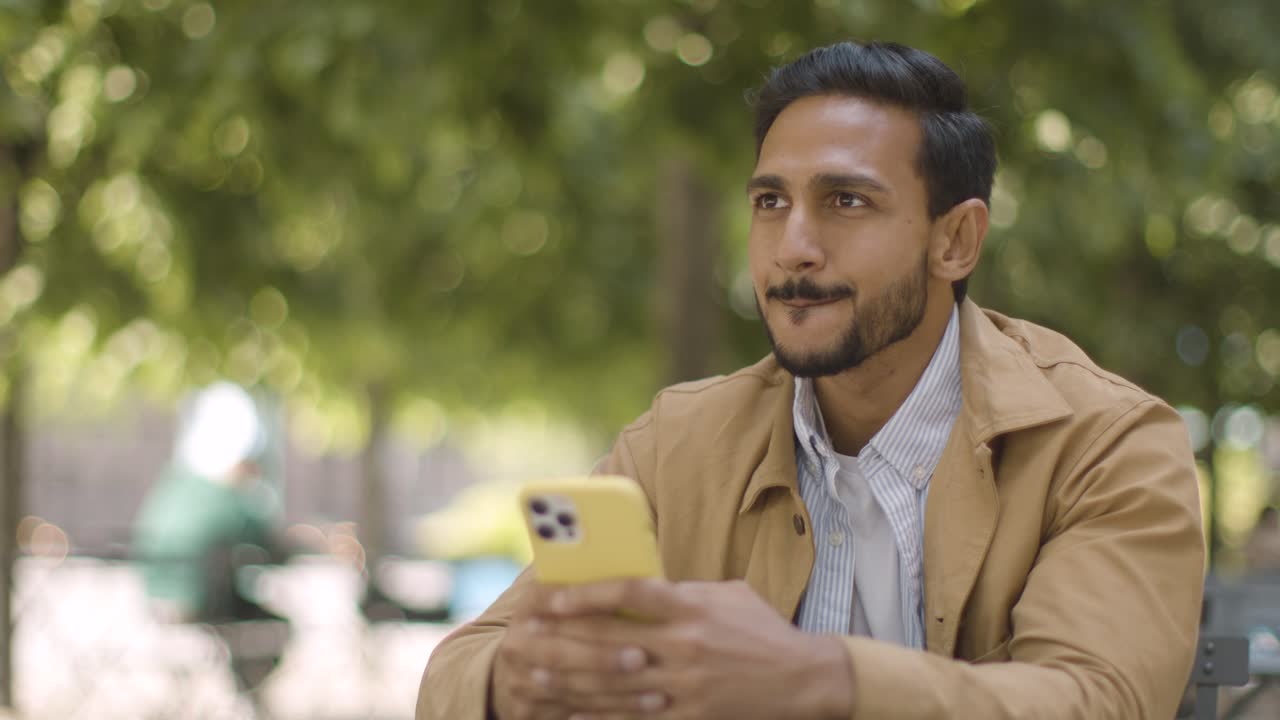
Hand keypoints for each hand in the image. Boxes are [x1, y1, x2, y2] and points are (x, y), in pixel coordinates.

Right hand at [490, 583, 664, 719]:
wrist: (523, 664)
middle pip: (562, 651)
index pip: (555, 598)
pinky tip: (645, 707)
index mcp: (531, 602)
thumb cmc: (566, 622)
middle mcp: (518, 639)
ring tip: (656, 690)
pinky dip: (614, 710)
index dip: (585, 602)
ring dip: (616, 689)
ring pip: (572, 686)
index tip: (618, 606)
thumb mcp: (569, 599)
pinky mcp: (529, 707)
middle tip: (642, 658)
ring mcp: (520, 676)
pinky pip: (578, 710)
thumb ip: (594, 590)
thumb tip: (645, 573)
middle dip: (603, 656)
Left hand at [534, 578, 853, 719]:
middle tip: (525, 637)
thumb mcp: (726, 595)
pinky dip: (599, 719)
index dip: (586, 594)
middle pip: (609, 641)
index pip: (629, 593)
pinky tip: (569, 716)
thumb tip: (636, 587)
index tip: (551, 597)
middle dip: (561, 639)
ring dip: (568, 682)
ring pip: (613, 685)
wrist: (806, 680)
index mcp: (692, 608)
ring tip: (533, 677)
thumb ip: (681, 592)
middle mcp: (685, 646)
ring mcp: (686, 687)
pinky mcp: (691, 717)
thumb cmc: (762, 630)